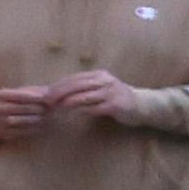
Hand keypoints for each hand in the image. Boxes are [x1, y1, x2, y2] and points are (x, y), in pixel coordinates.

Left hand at [8, 72, 123, 125]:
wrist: (143, 105)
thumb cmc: (118, 98)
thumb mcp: (102, 89)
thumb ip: (86, 89)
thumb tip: (61, 93)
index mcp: (99, 75)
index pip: (74, 78)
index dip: (59, 85)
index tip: (45, 93)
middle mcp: (104, 81)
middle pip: (77, 85)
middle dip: (59, 92)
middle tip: (46, 100)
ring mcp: (110, 93)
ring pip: (83, 95)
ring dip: (67, 101)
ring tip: (55, 107)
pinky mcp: (114, 105)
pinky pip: (93, 107)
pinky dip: (80, 110)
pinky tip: (72, 114)